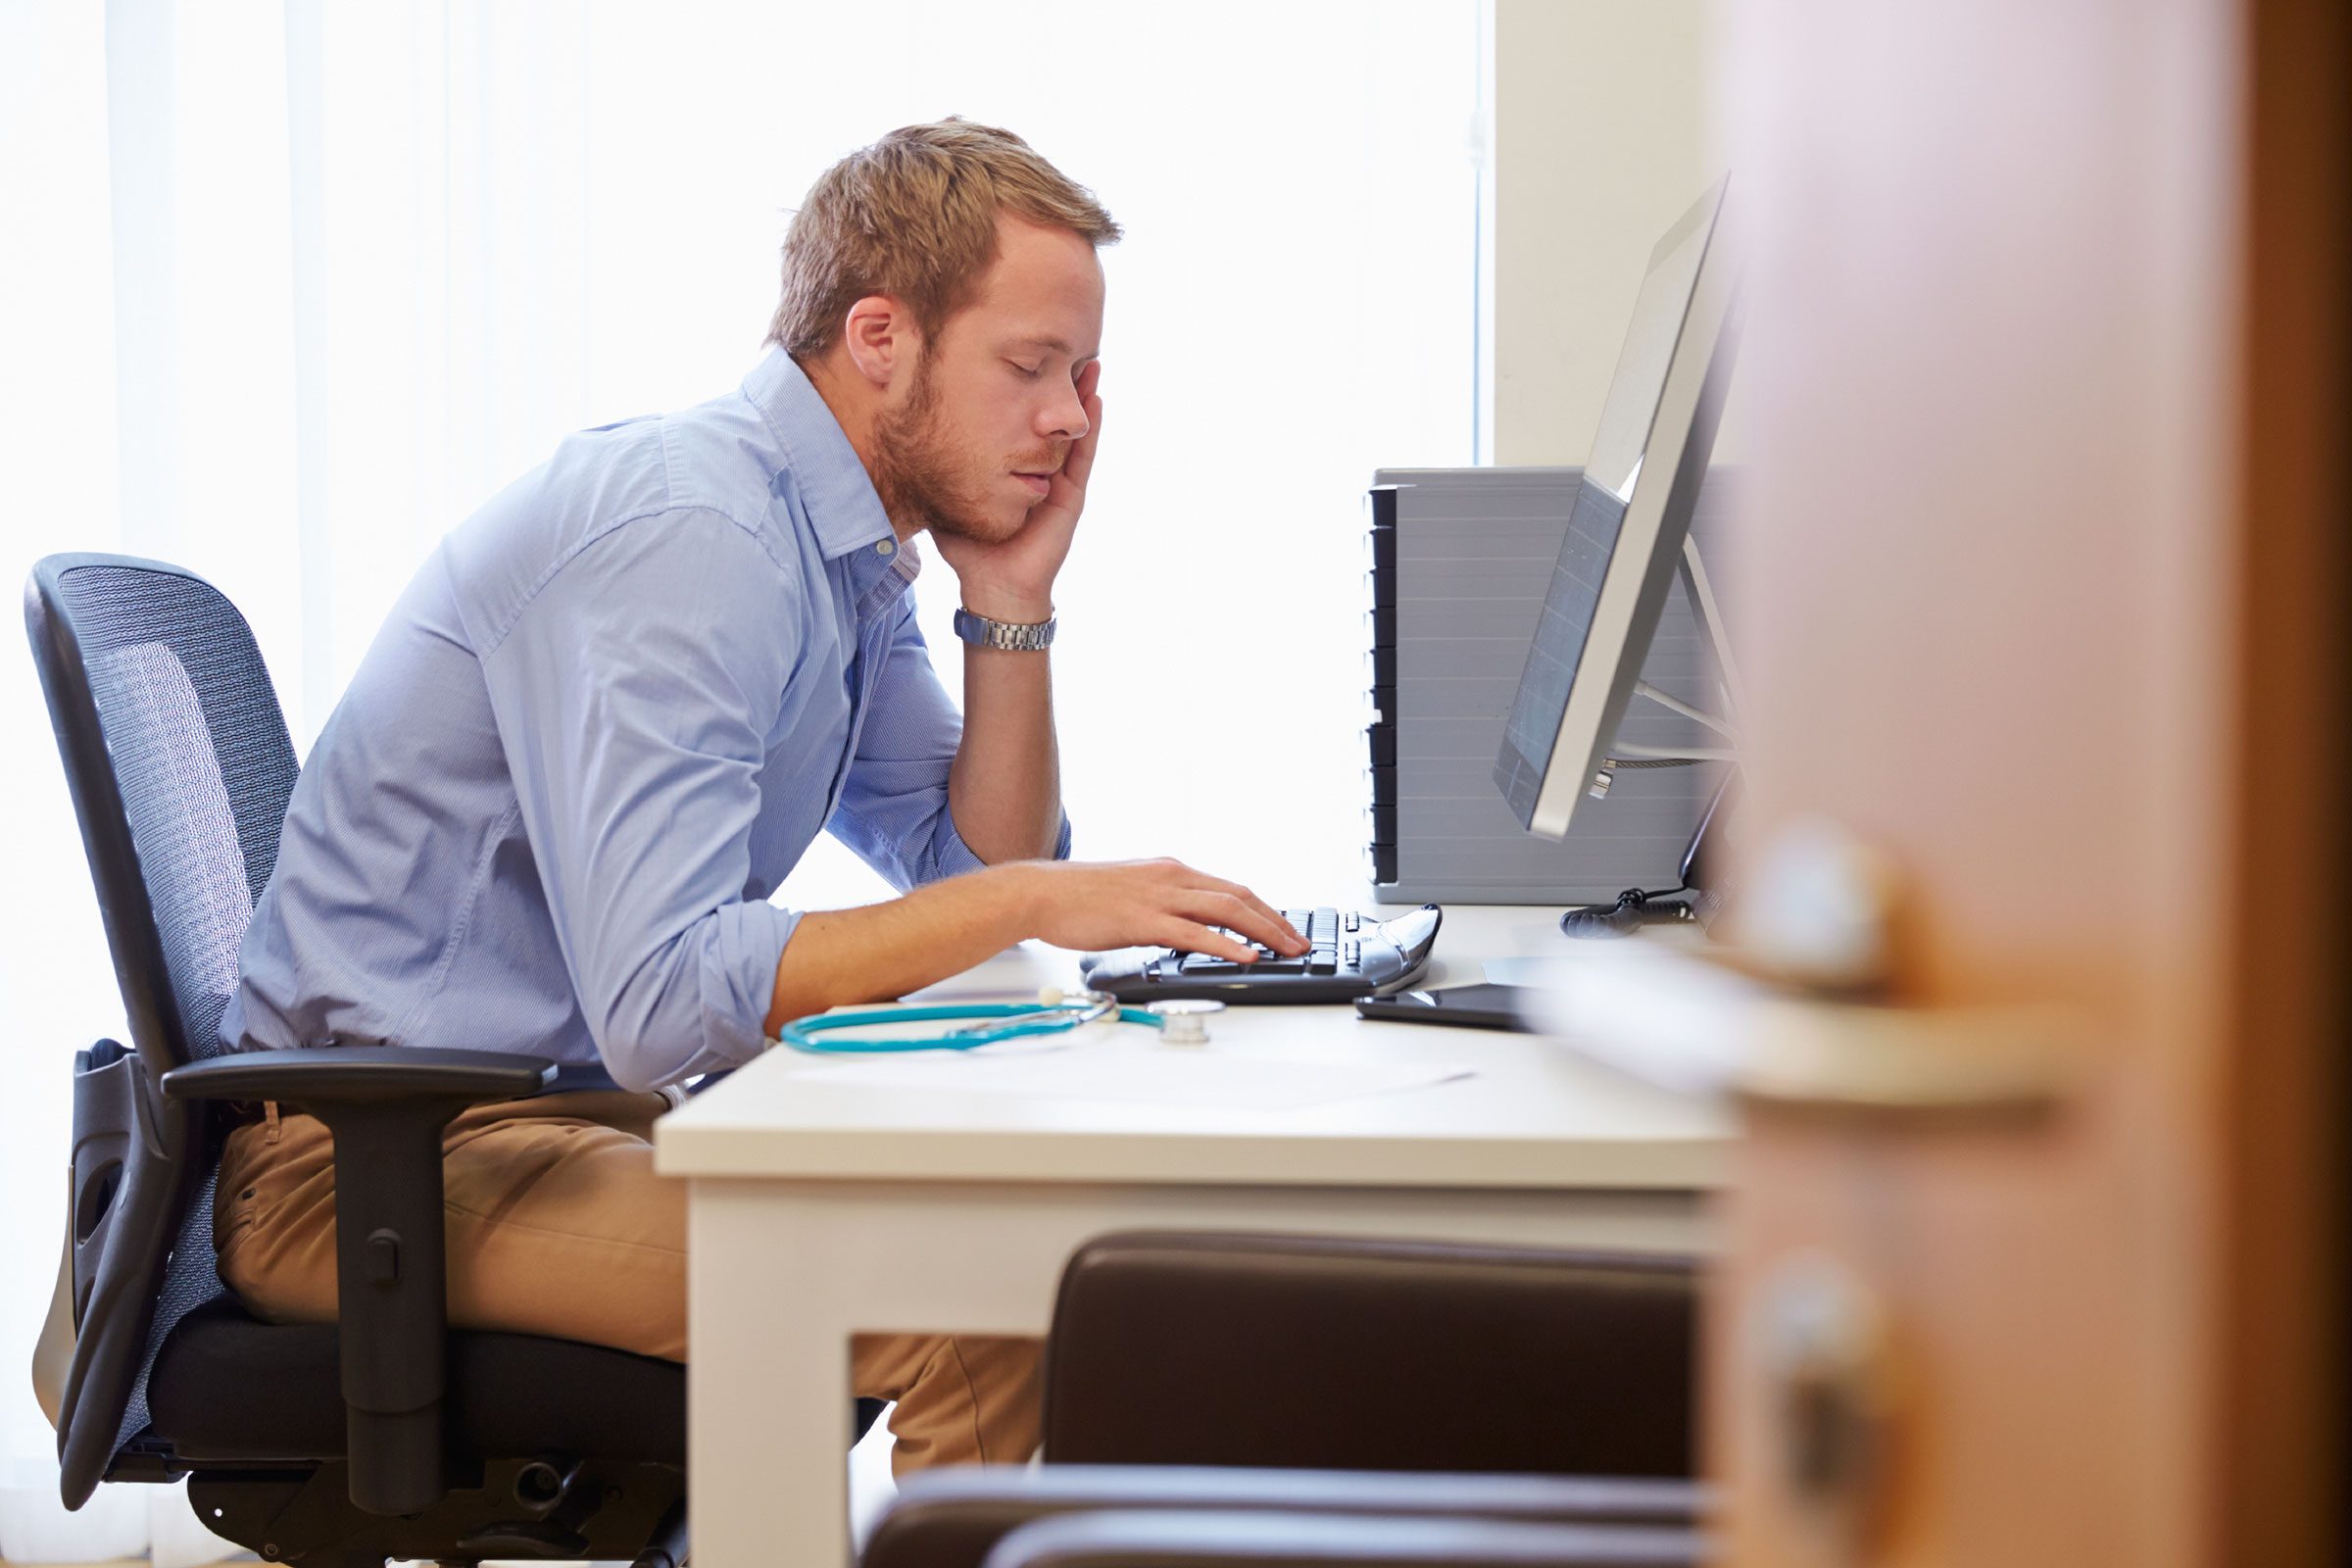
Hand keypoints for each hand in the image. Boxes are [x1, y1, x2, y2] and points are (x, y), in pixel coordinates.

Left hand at [932, 360, 1102, 621]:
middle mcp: (1040, 468)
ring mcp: (1059, 480)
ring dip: (1083, 396)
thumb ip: (934, 468)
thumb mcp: (947, 494)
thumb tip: (898, 434)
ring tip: (1088, 361)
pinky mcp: (1071, 495)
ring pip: (1072, 430)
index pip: (1021, 420)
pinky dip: (1091, 427)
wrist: (992, 585)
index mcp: (1013, 466)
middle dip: (1059, 384)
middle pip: (1052, 418)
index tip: (1022, 357)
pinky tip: (1095, 399)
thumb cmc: (968, 547)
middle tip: (1064, 348)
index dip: (1025, 390)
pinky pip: (1083, 454)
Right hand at [1009, 857, 1308, 961]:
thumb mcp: (1132, 893)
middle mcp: (1173, 876)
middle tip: (1299, 944)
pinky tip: (1247, 956)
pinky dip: (1227, 944)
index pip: (1231, 888)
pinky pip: (1195, 933)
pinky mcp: (1144, 919)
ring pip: (1226, 910)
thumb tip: (1187, 928)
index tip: (1284, 928)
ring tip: (1287, 951)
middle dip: (1276, 922)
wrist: (1040, 894)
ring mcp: (1160, 896)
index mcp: (1172, 870)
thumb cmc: (1078, 897)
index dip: (1265, 909)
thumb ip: (1163, 906)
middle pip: (1240, 896)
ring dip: (1264, 932)